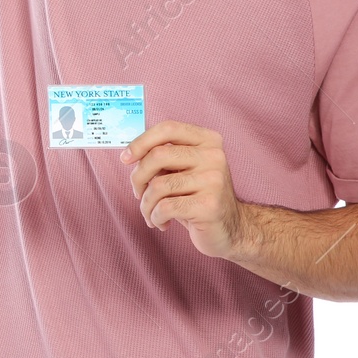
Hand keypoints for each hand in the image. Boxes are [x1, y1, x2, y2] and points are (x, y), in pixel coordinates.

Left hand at [123, 120, 249, 259]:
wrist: (231, 229)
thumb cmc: (198, 197)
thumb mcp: (184, 170)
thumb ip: (163, 157)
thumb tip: (129, 155)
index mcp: (208, 140)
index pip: (168, 129)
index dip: (141, 141)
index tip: (125, 158)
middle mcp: (214, 156)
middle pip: (158, 155)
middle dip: (138, 177)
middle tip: (138, 193)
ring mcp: (214, 180)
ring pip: (158, 185)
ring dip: (145, 204)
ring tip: (150, 213)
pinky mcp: (209, 205)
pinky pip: (165, 207)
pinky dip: (155, 217)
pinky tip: (162, 223)